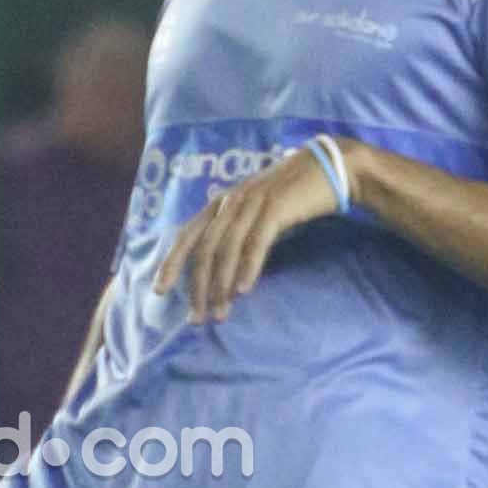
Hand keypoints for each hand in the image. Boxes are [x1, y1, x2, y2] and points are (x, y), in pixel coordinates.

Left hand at [154, 142, 349, 323]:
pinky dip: (248, 268)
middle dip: (197, 287)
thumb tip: (219, 269)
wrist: (328, 168)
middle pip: (204, 249)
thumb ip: (236, 231)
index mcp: (221, 203)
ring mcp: (252, 202)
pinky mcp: (276, 207)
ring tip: (220, 314)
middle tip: (196, 319)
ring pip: (227, 250)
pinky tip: (243, 290)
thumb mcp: (255, 210)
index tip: (159, 291)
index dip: (171, 263)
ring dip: (221, 286)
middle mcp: (230, 201)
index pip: (187, 235)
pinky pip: (256, 243)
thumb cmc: (291, 195)